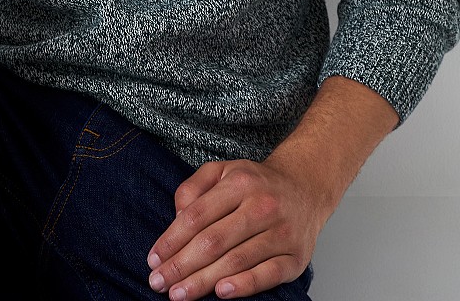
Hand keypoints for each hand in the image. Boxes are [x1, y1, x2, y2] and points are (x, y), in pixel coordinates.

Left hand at [146, 158, 327, 299]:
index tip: (154, 258)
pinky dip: (244, 286)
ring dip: (203, 281)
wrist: (305, 188)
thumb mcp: (222, 170)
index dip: (172, 239)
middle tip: (158, 282)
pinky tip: (221, 293)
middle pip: (213, 241)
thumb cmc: (255, 183)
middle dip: (181, 265)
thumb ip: (193, 187)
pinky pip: (267, 275)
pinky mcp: (295, 257)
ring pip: (236, 260)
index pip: (197, 215)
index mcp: (239, 183)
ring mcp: (280, 232)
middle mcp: (261, 206)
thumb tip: (176, 217)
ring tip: (179, 294)